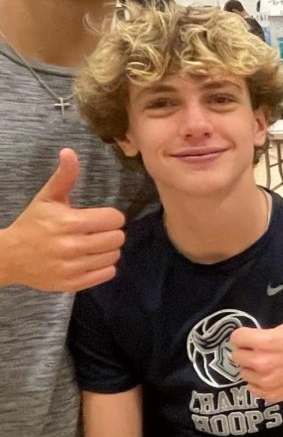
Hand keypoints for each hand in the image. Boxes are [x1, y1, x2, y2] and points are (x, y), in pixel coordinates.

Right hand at [0, 149, 125, 291]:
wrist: (9, 257)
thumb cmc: (33, 224)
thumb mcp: (47, 198)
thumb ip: (64, 176)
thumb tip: (69, 152)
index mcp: (69, 222)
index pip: (114, 219)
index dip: (110, 216)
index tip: (99, 217)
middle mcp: (72, 246)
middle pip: (117, 238)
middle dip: (110, 232)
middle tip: (96, 232)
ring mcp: (72, 267)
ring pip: (114, 256)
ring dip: (107, 250)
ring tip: (92, 245)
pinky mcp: (72, 283)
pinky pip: (108, 274)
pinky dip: (103, 266)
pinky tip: (90, 259)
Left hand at [229, 268, 282, 402]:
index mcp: (266, 342)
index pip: (236, 338)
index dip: (245, 334)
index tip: (255, 334)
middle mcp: (262, 363)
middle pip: (236, 355)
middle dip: (247, 350)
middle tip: (262, 347)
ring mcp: (266, 381)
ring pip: (243, 372)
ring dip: (251, 367)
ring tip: (268, 360)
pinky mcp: (270, 394)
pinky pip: (252, 388)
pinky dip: (259, 382)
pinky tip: (272, 374)